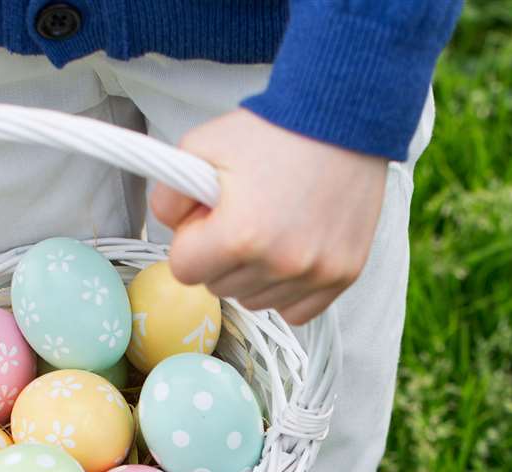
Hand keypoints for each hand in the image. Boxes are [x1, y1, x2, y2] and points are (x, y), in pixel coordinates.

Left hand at [152, 109, 387, 324]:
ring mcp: (315, 274)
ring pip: (255, 300)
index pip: (184, 270)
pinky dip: (287, 289)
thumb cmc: (276, 131)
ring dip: (252, 273)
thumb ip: (168, 193)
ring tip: (269, 228)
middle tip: (241, 215)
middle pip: (219, 287)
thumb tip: (171, 227)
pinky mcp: (342, 276)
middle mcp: (280, 263)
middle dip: (220, 256)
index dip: (190, 240)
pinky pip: (296, 310)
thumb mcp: (202, 145)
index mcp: (240, 236)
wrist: (342, 120)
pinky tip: (290, 253)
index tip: (208, 218)